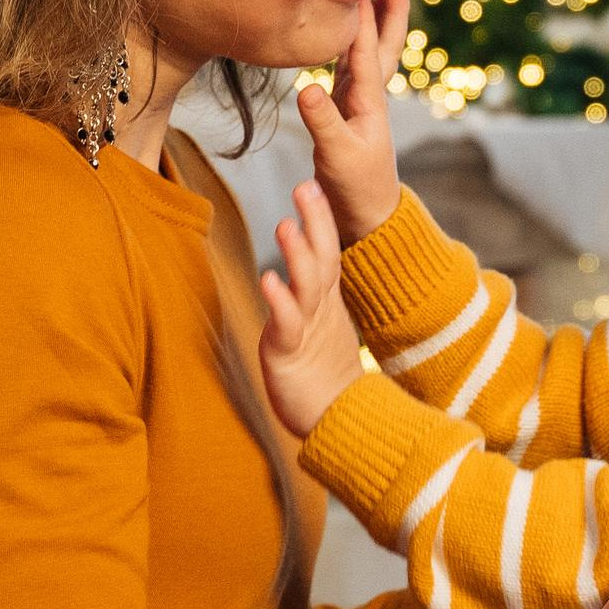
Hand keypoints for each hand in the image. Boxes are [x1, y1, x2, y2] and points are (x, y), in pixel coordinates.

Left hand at [257, 181, 365, 437]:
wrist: (340, 423)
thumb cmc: (324, 378)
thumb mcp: (320, 329)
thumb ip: (311, 297)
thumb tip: (305, 270)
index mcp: (327, 302)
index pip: (328, 252)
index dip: (322, 220)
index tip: (314, 186)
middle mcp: (321, 311)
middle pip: (323, 259)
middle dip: (316, 222)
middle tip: (308, 185)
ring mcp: (308, 330)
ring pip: (306, 286)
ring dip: (297, 253)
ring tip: (287, 223)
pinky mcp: (292, 354)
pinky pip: (287, 324)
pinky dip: (279, 300)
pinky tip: (268, 278)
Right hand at [299, 0, 407, 242]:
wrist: (366, 217)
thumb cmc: (356, 187)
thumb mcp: (337, 154)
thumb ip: (322, 121)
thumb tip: (306, 85)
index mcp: (369, 101)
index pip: (365, 50)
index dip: (363, 16)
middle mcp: (367, 97)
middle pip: (381, 47)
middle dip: (388, 16)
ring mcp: (357, 105)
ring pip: (366, 55)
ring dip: (371, 27)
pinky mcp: (344, 114)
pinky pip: (348, 70)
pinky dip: (348, 49)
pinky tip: (341, 38)